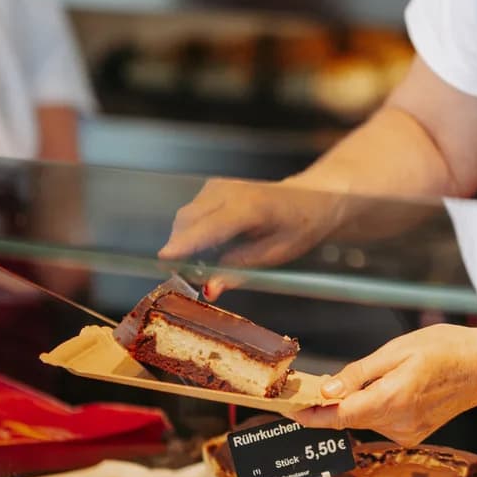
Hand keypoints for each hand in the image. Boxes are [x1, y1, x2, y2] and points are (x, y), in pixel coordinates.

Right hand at [159, 177, 346, 297]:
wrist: (311, 197)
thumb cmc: (299, 226)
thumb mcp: (275, 255)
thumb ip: (239, 271)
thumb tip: (209, 290)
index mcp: (250, 207)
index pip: (209, 226)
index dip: (185, 244)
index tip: (164, 260)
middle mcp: (229, 191)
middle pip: (188, 221)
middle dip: (181, 249)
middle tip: (186, 277)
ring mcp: (219, 186)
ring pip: (186, 217)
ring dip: (186, 241)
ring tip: (205, 262)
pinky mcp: (213, 187)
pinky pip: (192, 212)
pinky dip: (193, 231)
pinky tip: (211, 245)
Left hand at [288, 324, 476, 445]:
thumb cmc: (446, 350)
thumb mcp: (398, 350)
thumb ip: (360, 373)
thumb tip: (327, 390)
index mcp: (391, 400)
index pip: (339, 415)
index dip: (310, 415)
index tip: (289, 410)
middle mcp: (398, 424)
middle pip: (350, 417)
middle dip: (332, 402)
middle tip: (319, 383)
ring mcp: (407, 433)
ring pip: (366, 419)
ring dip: (359, 402)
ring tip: (381, 373)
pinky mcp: (414, 435)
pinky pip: (382, 422)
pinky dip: (377, 406)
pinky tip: (394, 387)